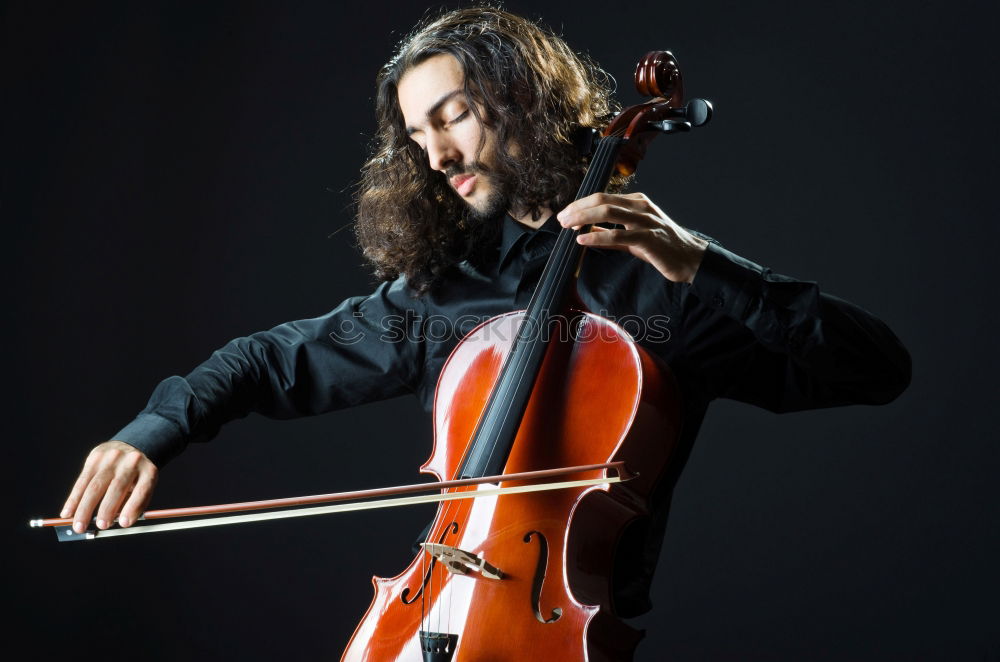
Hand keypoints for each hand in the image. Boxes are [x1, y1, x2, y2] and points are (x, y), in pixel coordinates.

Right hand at [61, 440, 157, 532]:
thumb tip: (116, 523)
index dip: (132, 507)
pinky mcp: (95, 458)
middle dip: (107, 509)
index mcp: (148, 471)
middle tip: (101, 526)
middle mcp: (131, 462)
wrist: (130, 448)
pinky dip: (73, 500)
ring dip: (85, 508)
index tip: (124, 523)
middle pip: (117, 487)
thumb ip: (133, 505)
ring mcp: (112, 458)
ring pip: (95, 485)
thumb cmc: (137, 478)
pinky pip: (82, 481)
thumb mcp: (143, 488)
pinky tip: (67, 513)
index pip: (142, 489)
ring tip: (79, 526)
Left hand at [557, 192, 707, 282]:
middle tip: (561, 219)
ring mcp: (645, 221)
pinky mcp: (649, 238)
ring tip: (568, 227)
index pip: (602, 197)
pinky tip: (583, 240)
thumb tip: (586, 233)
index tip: (565, 215)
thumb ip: (610, 234)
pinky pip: (619, 234)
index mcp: (636, 203)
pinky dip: (598, 236)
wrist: (691, 259)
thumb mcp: (633, 237)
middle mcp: (641, 207)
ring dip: (584, 218)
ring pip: (609, 212)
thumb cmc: (663, 248)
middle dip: (578, 209)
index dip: (581, 205)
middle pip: (602, 200)